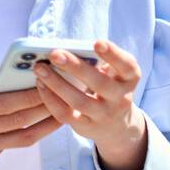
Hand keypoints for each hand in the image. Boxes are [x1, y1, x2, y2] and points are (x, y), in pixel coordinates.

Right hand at [0, 60, 61, 169]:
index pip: (4, 104)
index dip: (28, 95)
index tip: (47, 82)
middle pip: (19, 120)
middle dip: (45, 107)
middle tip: (64, 93)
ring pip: (24, 137)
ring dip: (47, 125)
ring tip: (65, 110)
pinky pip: (16, 143)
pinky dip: (34, 132)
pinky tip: (47, 121)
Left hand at [33, 39, 147, 169]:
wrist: (116, 125)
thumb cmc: (108, 87)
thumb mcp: (113, 74)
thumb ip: (98, 62)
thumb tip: (65, 48)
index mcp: (129, 79)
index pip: (126, 66)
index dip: (113, 54)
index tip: (97, 43)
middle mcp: (120, 98)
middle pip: (99, 83)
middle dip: (76, 67)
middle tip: (54, 54)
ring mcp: (103, 115)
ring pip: (79, 101)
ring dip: (57, 83)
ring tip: (40, 69)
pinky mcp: (86, 127)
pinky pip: (65, 114)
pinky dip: (50, 99)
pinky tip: (40, 84)